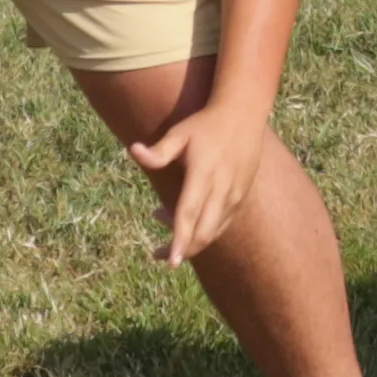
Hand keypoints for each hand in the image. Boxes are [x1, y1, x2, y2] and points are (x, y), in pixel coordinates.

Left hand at [122, 88, 282, 265]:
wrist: (244, 115)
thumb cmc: (206, 125)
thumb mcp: (180, 133)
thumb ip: (159, 150)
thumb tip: (133, 151)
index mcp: (204, 173)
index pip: (189, 213)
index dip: (179, 239)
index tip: (170, 262)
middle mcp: (222, 188)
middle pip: (204, 231)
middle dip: (183, 250)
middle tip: (158, 255)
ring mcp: (235, 194)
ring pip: (213, 231)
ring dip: (190, 239)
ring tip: (162, 218)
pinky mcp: (241, 196)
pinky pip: (222, 223)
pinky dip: (204, 230)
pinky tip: (187, 218)